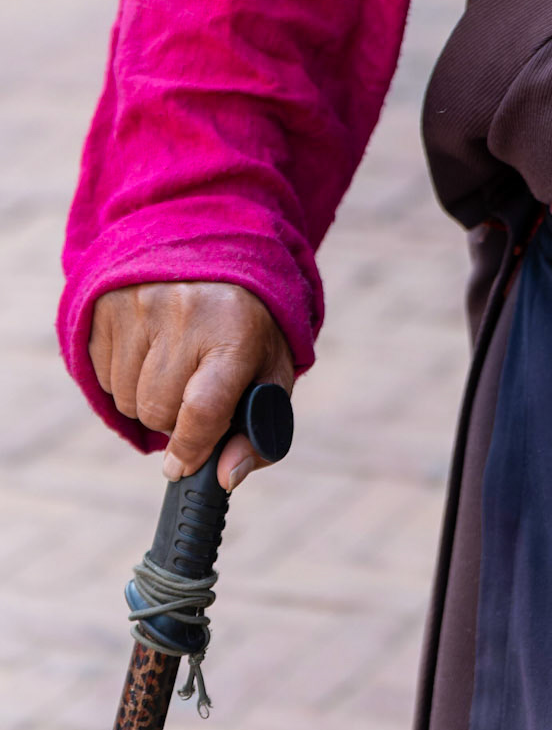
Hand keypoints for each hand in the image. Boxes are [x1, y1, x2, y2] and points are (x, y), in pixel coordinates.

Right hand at [90, 281, 293, 492]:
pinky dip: (123, 376)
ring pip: (127, 398)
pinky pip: (102, 376)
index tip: (183, 464)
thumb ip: (260, 432)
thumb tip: (226, 478)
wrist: (213, 251)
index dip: (190, 448)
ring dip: (147, 397)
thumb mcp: (270, 370)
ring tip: (174, 363)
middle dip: (174, 417)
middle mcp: (186, 312)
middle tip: (193, 388)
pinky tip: (149, 348)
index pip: (202, 410)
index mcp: (236, 331)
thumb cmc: (245, 326)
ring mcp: (142, 304)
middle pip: (158, 411)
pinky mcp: (108, 303)